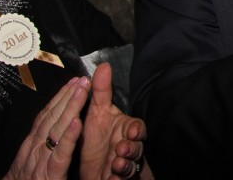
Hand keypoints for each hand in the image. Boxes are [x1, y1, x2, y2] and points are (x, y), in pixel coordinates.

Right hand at [5, 77, 89, 179]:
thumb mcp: (33, 159)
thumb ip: (44, 142)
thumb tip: (57, 123)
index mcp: (33, 144)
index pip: (47, 115)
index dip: (60, 97)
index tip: (73, 81)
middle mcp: (35, 148)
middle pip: (53, 117)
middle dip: (68, 96)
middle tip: (83, 79)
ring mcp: (41, 160)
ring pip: (57, 129)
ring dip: (71, 108)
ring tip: (82, 90)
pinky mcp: (51, 174)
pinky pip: (61, 153)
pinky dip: (69, 137)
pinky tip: (78, 122)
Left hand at [80, 63, 148, 179]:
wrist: (94, 168)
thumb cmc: (100, 138)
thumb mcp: (98, 113)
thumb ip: (101, 91)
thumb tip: (104, 65)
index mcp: (126, 131)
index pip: (137, 128)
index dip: (136, 130)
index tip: (131, 130)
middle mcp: (128, 147)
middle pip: (137, 147)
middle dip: (132, 148)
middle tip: (122, 148)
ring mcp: (124, 165)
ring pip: (130, 165)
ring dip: (125, 164)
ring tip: (117, 164)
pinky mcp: (116, 179)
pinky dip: (118, 179)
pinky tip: (112, 177)